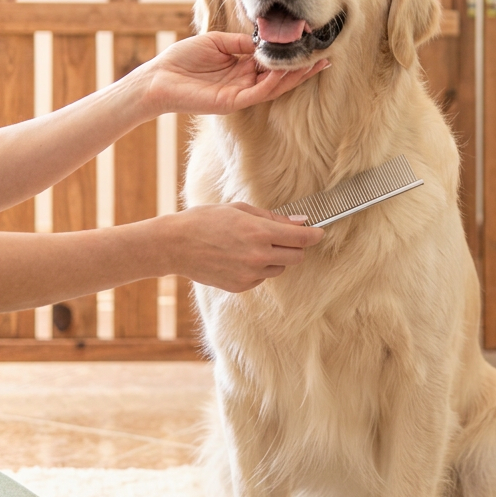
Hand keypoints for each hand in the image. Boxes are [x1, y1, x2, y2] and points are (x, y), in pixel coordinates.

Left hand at [141, 33, 328, 115]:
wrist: (158, 77)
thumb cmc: (182, 59)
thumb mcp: (216, 41)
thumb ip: (240, 43)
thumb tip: (262, 40)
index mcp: (240, 67)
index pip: (272, 63)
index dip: (290, 55)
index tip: (310, 46)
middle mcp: (244, 82)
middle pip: (280, 76)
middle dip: (302, 68)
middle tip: (325, 58)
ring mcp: (240, 94)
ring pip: (275, 86)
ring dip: (295, 76)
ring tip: (314, 64)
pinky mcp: (232, 102)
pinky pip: (260, 92)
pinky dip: (275, 82)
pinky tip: (287, 70)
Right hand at [169, 201, 322, 291]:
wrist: (176, 245)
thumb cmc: (206, 220)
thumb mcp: (240, 209)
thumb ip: (273, 218)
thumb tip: (300, 222)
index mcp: (259, 233)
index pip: (301, 238)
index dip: (314, 235)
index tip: (319, 232)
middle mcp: (258, 256)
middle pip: (296, 257)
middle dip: (296, 247)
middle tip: (286, 237)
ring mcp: (250, 274)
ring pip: (280, 268)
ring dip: (276, 258)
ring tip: (253, 245)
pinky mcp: (241, 287)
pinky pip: (262, 278)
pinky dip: (259, 268)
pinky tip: (240, 257)